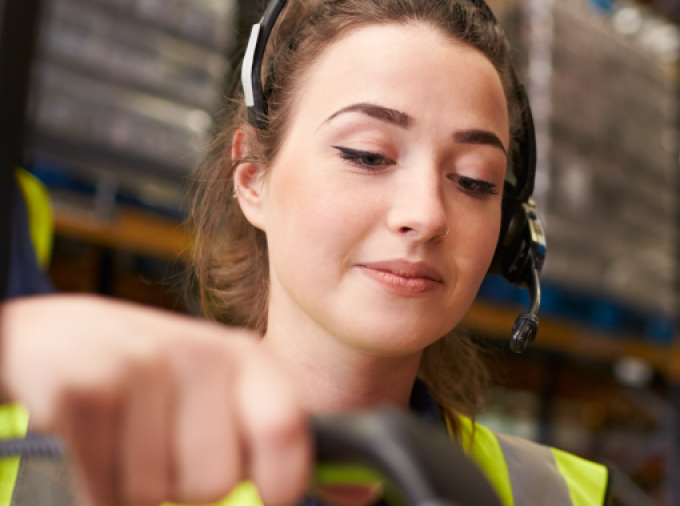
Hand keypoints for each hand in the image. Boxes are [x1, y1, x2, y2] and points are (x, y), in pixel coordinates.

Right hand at [0, 295, 310, 505]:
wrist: (53, 338)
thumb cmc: (150, 377)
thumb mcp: (219, 392)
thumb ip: (273, 437)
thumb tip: (356, 492)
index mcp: (246, 359)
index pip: (287, 431)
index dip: (280, 485)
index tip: (266, 497)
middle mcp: (201, 354)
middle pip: (216, 483)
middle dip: (185, 487)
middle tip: (162, 447)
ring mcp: (143, 364)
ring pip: (155, 494)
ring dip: (134, 485)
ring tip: (124, 436)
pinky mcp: (87, 387)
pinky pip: (105, 491)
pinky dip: (96, 487)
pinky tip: (94, 441)